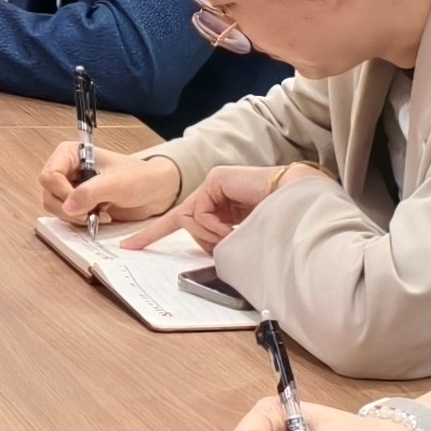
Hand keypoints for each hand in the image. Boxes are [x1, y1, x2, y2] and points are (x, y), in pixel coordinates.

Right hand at [43, 143, 182, 227]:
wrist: (157, 191)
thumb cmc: (139, 178)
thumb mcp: (115, 184)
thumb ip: (89, 193)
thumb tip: (67, 207)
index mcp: (70, 154)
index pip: (49, 175)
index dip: (62, 193)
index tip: (81, 204)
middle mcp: (66, 169)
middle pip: (49, 193)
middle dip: (68, 208)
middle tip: (89, 214)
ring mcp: (71, 187)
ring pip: (55, 207)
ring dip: (75, 217)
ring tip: (98, 216)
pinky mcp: (79, 203)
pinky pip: (67, 216)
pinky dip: (80, 221)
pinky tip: (100, 218)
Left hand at [141, 160, 313, 252]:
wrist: (300, 205)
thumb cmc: (278, 226)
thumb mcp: (241, 240)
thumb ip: (219, 243)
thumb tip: (207, 252)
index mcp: (219, 209)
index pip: (179, 222)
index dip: (153, 235)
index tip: (130, 247)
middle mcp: (212, 194)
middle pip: (185, 224)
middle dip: (205, 241)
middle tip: (228, 241)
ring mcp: (213, 185)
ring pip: (190, 220)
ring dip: (213, 236)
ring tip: (238, 234)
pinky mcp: (215, 179)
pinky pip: (199, 212)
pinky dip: (215, 226)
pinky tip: (235, 225)